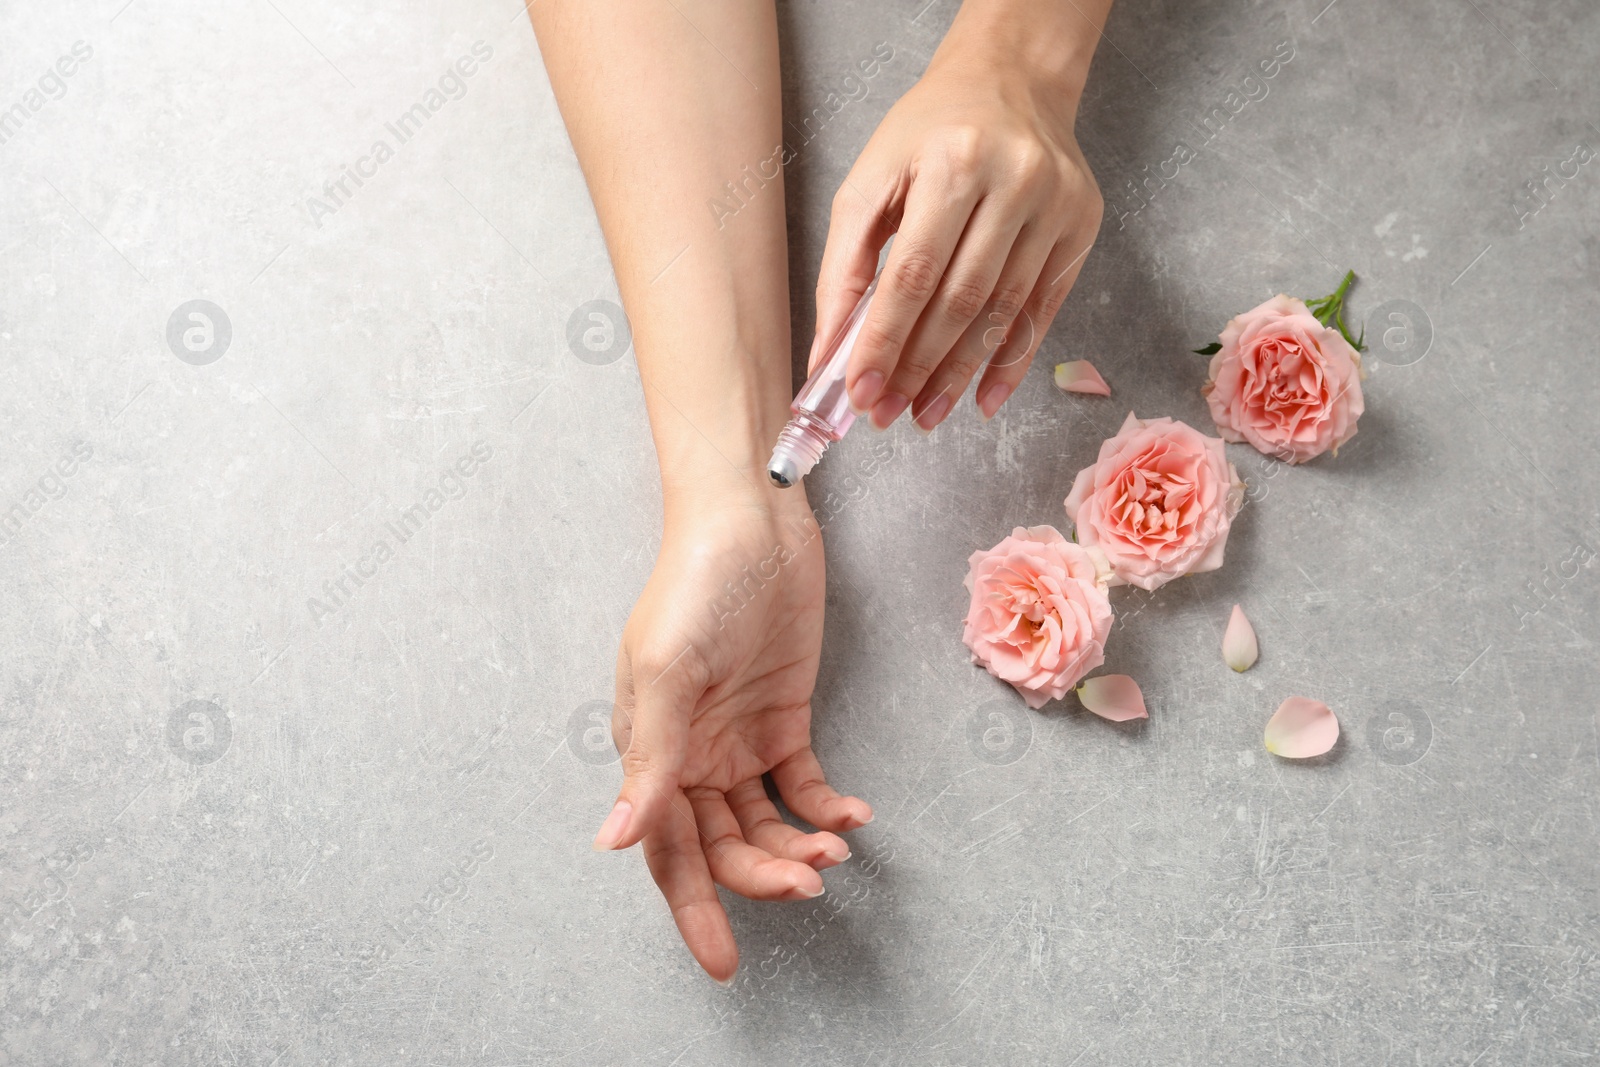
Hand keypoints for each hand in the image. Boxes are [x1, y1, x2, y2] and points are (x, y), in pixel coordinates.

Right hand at [592, 489, 872, 982]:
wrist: (752, 517)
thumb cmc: (695, 582)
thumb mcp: (665, 671)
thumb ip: (649, 760)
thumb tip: (615, 841)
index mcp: (650, 749)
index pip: (668, 850)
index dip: (694, 910)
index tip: (723, 964)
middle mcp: (690, 753)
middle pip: (723, 845)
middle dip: (764, 875)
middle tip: (809, 881)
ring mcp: (738, 736)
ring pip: (765, 823)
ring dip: (799, 845)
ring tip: (836, 847)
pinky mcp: (784, 715)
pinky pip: (803, 782)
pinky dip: (828, 806)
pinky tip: (854, 815)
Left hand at [812, 28, 1103, 431]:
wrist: (1012, 79)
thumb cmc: (930, 133)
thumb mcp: (871, 181)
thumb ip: (843, 266)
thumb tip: (829, 352)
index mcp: (953, 162)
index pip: (913, 273)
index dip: (885, 340)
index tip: (859, 392)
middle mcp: (1014, 182)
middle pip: (961, 300)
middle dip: (918, 368)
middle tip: (886, 413)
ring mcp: (1056, 206)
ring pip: (1003, 313)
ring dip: (960, 375)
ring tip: (925, 413)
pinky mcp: (1081, 227)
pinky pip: (1043, 311)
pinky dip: (1010, 363)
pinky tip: (981, 398)